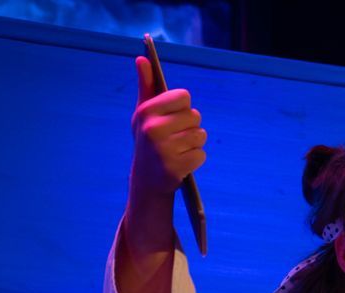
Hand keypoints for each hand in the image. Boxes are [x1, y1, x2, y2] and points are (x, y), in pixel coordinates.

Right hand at [130, 56, 206, 202]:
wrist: (146, 182)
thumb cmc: (147, 140)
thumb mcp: (143, 114)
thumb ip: (146, 85)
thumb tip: (142, 58)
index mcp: (147, 112)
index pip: (184, 96)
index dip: (183, 106)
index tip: (174, 116)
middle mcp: (153, 129)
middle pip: (195, 116)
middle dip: (190, 126)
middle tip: (176, 137)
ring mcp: (164, 150)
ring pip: (200, 135)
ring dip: (195, 142)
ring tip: (179, 149)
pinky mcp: (175, 168)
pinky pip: (201, 155)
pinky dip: (196, 159)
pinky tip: (182, 163)